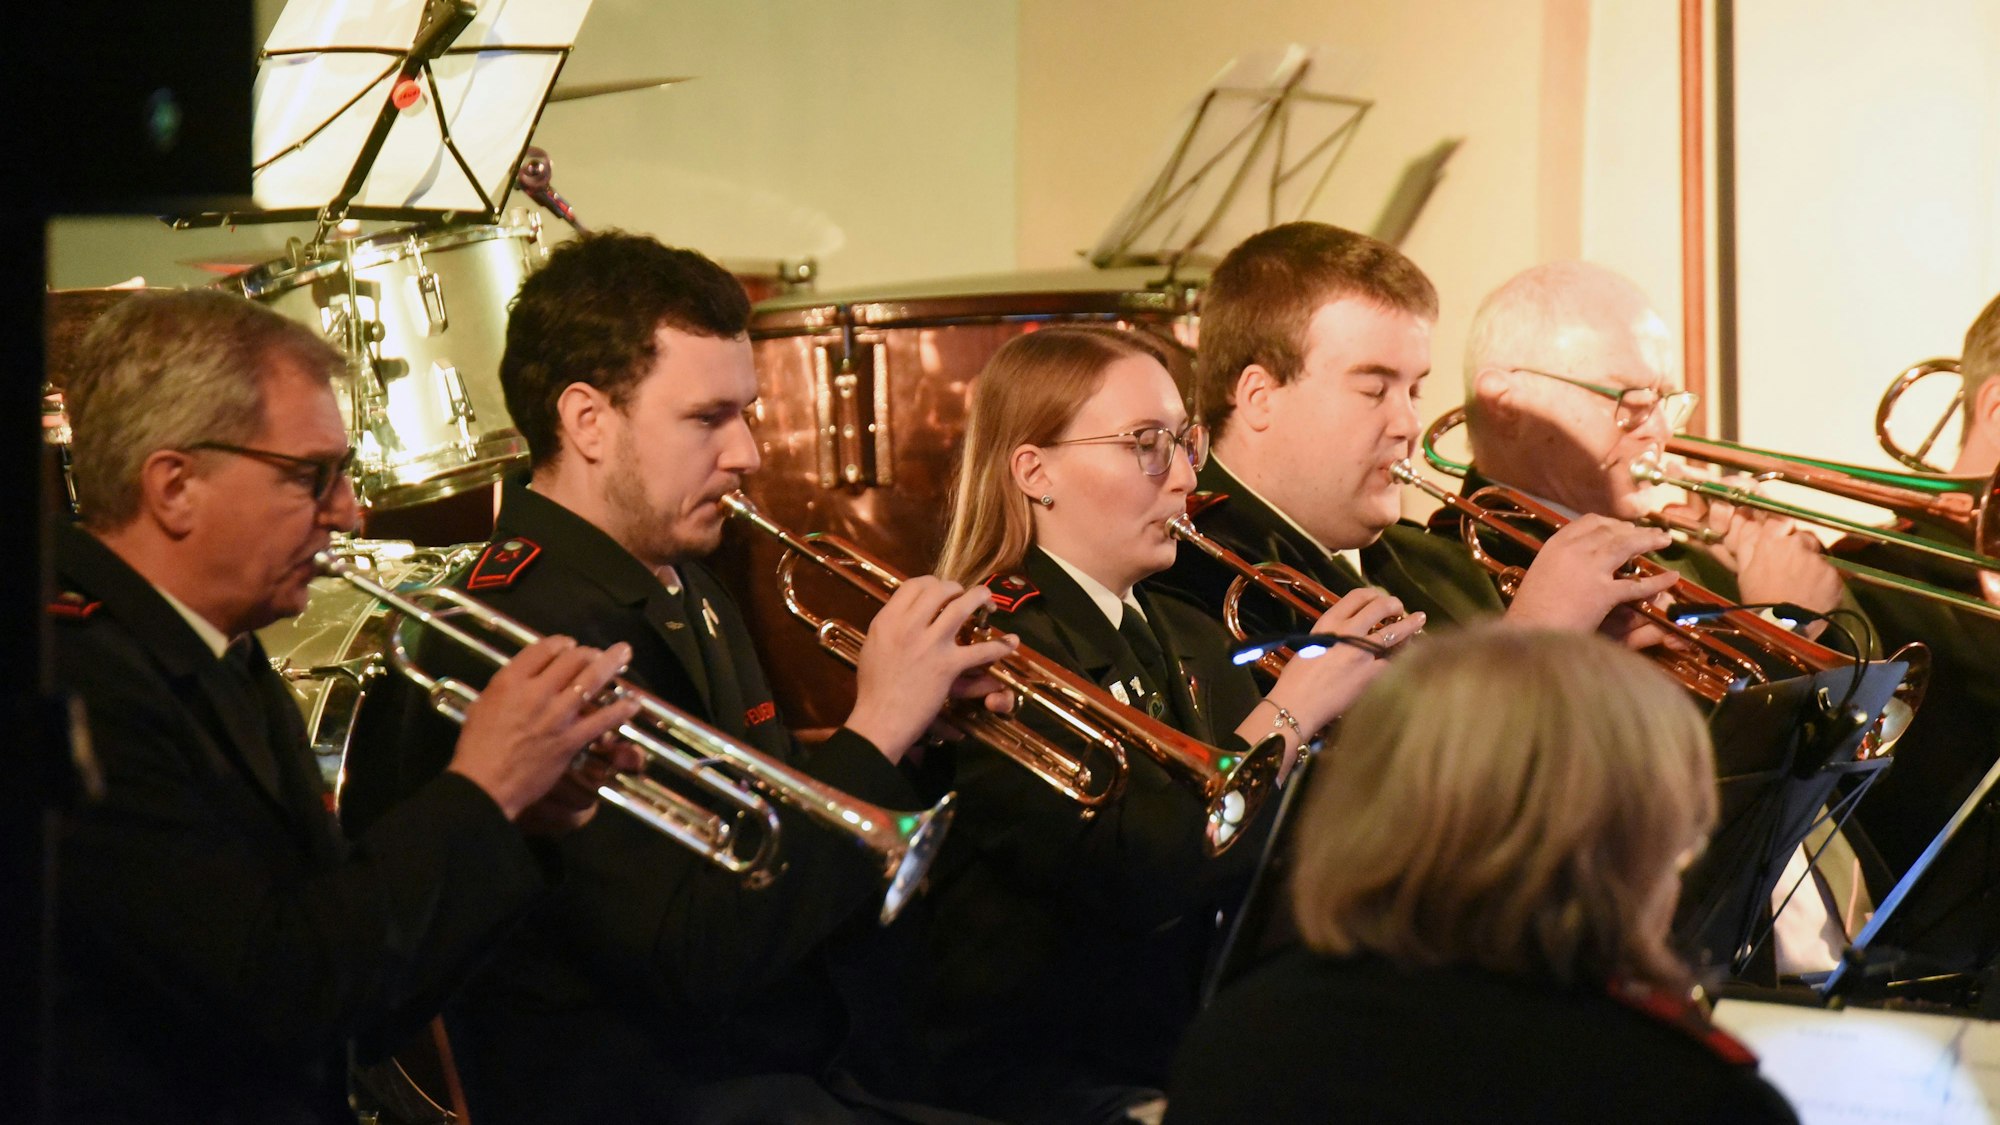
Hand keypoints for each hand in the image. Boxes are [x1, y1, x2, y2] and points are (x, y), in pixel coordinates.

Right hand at [449, 637, 641, 821]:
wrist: (484, 785)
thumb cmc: (477, 747)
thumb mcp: (483, 704)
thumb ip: (507, 687)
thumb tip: (526, 677)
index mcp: (511, 681)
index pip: (543, 649)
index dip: (561, 643)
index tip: (569, 645)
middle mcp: (536, 692)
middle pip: (572, 659)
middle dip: (589, 651)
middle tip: (597, 653)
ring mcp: (557, 715)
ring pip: (592, 681)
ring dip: (611, 664)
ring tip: (624, 654)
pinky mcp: (571, 739)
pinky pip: (603, 720)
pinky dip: (621, 710)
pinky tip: (633, 703)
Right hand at [847, 577, 1019, 763]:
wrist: (880, 719)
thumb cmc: (873, 688)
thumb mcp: (873, 647)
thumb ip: (890, 627)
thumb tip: (904, 614)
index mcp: (887, 620)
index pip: (914, 585)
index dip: (931, 583)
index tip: (940, 591)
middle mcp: (908, 626)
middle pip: (939, 590)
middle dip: (957, 589)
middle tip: (964, 597)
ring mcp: (930, 644)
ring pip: (961, 608)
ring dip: (979, 599)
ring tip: (989, 602)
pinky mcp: (948, 666)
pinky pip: (980, 650)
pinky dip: (999, 646)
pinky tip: (1010, 643)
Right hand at [1256, 587, 1418, 743]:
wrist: (1297, 704)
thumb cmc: (1296, 677)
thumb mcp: (1311, 644)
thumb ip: (1332, 633)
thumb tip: (1352, 630)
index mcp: (1329, 622)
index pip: (1357, 596)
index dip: (1373, 594)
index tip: (1379, 599)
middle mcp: (1347, 632)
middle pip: (1380, 607)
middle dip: (1394, 604)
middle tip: (1400, 608)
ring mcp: (1362, 653)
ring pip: (1394, 631)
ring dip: (1410, 623)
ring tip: (1420, 619)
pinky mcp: (1372, 675)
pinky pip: (1395, 660)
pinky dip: (1403, 653)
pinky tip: (1410, 652)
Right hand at [1506, 515, 1679, 632]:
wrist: (1527, 632)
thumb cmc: (1530, 610)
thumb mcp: (1541, 574)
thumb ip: (1560, 563)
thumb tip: (1577, 564)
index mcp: (1556, 544)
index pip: (1589, 522)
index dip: (1611, 523)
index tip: (1623, 528)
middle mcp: (1574, 550)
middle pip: (1612, 531)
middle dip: (1634, 530)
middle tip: (1650, 535)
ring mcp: (1590, 569)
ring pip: (1627, 546)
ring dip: (1649, 541)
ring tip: (1664, 542)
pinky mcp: (1603, 593)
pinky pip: (1637, 585)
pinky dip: (1657, 581)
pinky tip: (1671, 578)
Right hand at [1718, 510, 1843, 617]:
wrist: (1783, 628)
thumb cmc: (1758, 600)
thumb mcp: (1744, 572)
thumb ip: (1747, 546)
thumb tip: (1749, 526)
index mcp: (1772, 543)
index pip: (1780, 521)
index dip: (1781, 531)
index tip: (1781, 541)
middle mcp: (1798, 546)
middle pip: (1803, 538)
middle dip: (1799, 549)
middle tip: (1791, 570)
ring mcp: (1818, 561)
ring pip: (1818, 556)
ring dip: (1812, 566)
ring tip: (1802, 586)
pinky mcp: (1834, 577)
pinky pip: (1830, 574)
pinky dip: (1824, 582)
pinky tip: (1813, 594)